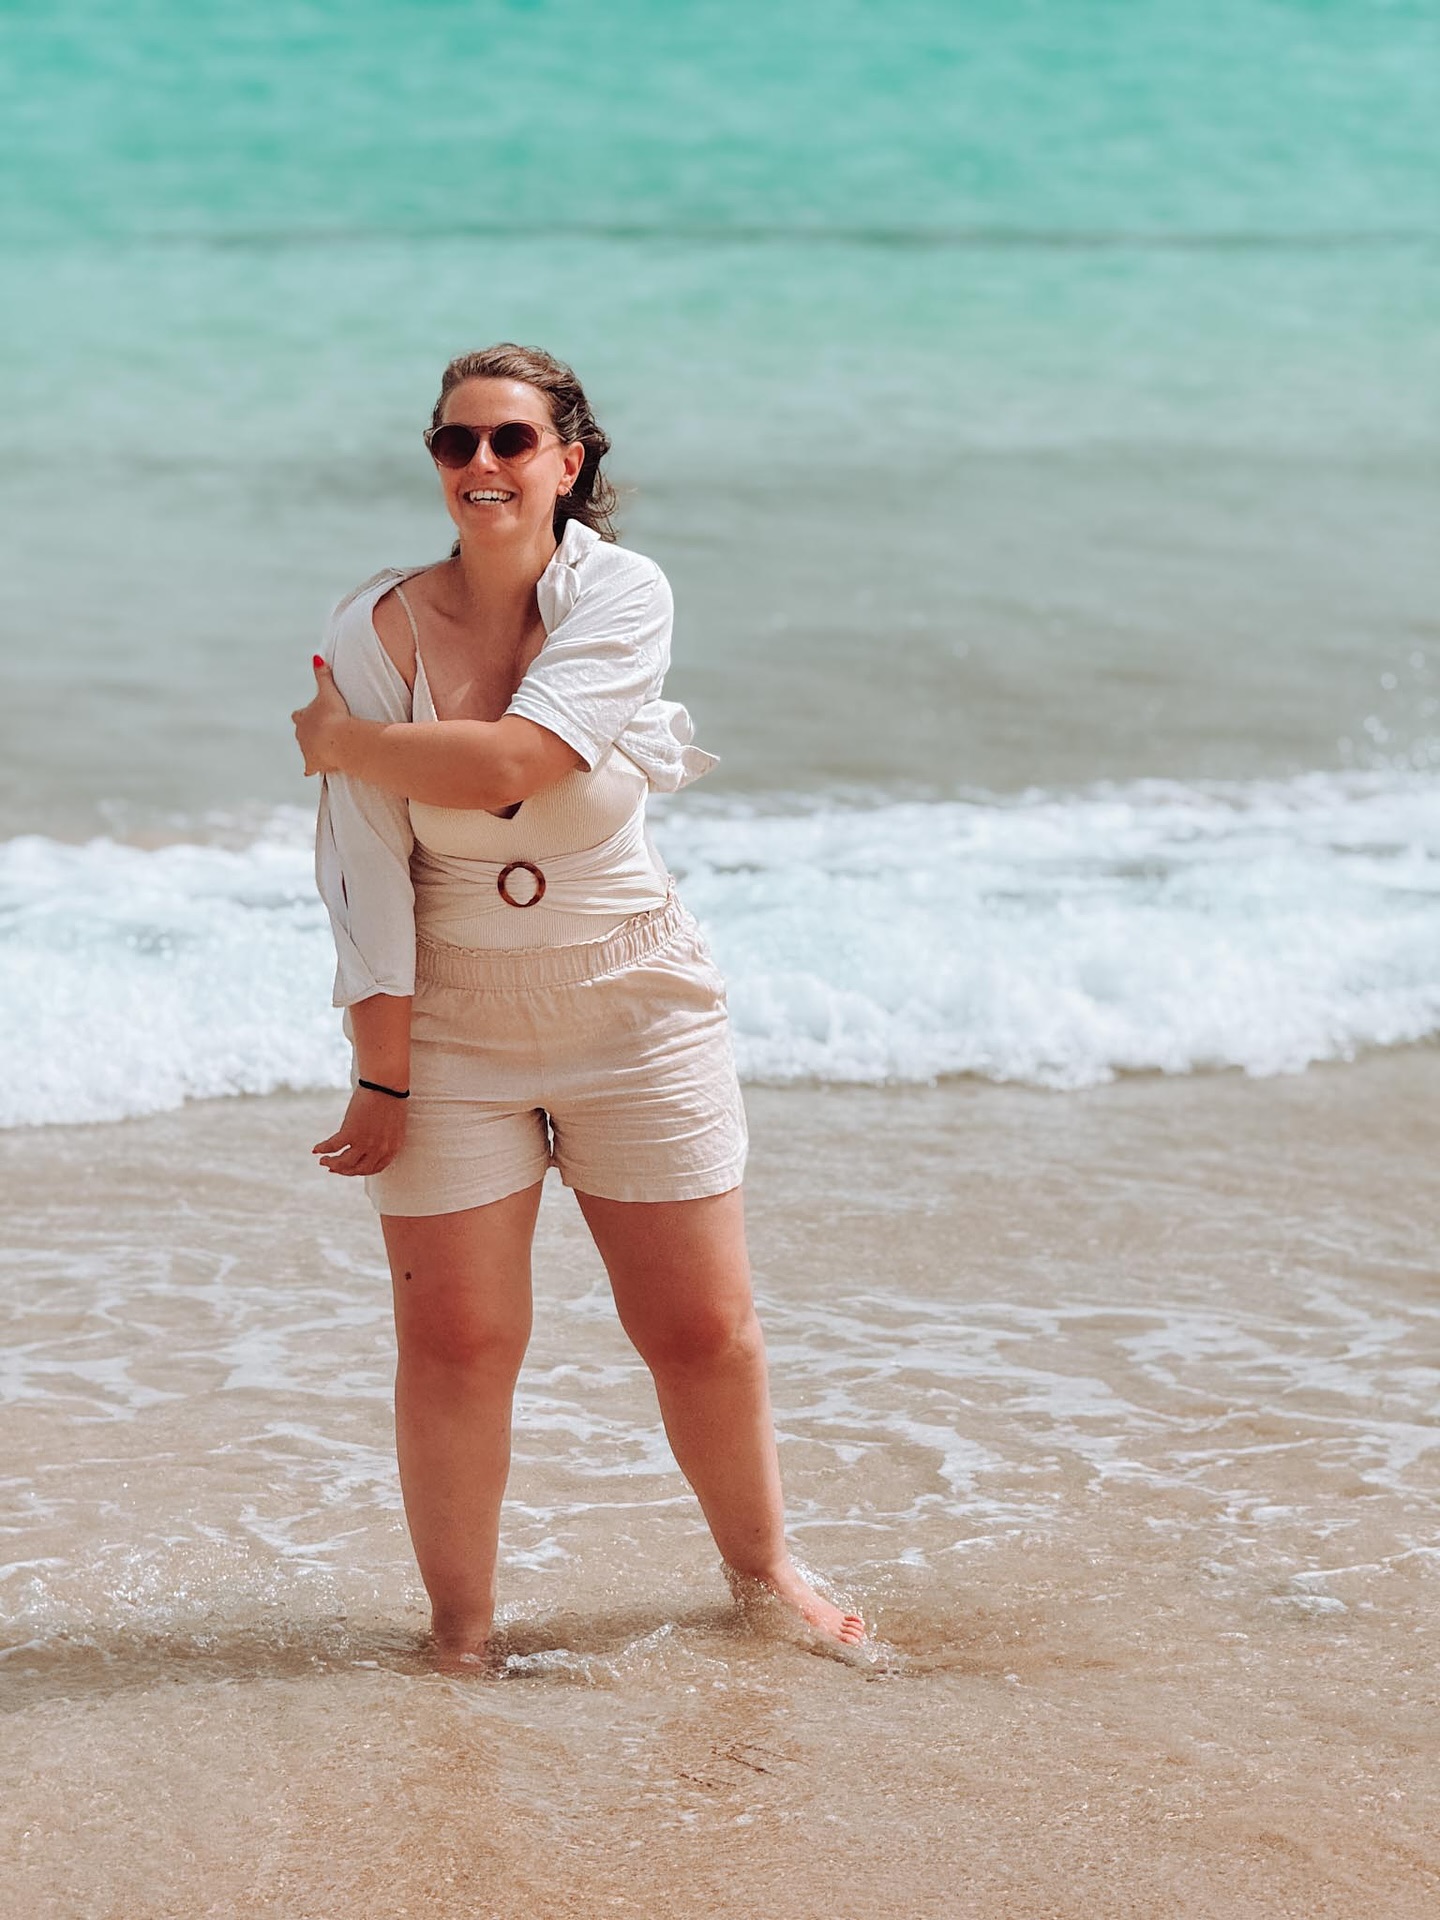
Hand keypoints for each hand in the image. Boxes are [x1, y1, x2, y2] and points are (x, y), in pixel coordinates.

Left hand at [292, 656, 353, 775]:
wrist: (338, 739)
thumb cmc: (333, 714)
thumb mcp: (328, 691)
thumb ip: (322, 674)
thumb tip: (316, 656)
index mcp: (302, 718)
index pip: (298, 716)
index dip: (303, 716)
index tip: (307, 716)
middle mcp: (300, 735)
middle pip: (300, 733)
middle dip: (307, 733)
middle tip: (318, 733)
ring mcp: (306, 750)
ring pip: (305, 750)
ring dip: (312, 749)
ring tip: (323, 750)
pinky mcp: (313, 764)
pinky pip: (310, 768)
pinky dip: (312, 769)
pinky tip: (314, 771)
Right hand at [312, 1086, 407, 1175]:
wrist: (386, 1084)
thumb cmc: (391, 1097)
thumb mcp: (393, 1125)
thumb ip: (384, 1138)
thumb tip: (371, 1140)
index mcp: (391, 1148)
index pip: (373, 1168)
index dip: (359, 1170)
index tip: (349, 1168)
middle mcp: (379, 1149)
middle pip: (358, 1169)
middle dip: (343, 1170)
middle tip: (333, 1168)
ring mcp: (365, 1143)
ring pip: (344, 1163)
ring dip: (331, 1163)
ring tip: (323, 1160)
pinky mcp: (351, 1133)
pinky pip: (333, 1146)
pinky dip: (323, 1149)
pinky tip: (316, 1149)